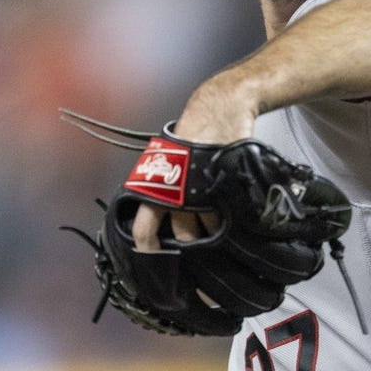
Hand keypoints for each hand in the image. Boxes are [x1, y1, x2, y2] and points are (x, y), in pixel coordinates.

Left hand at [131, 75, 254, 251]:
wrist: (218, 111)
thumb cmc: (191, 135)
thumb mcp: (167, 160)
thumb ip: (161, 188)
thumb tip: (157, 214)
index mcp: (156, 189)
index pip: (143, 230)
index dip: (148, 249)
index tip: (154, 259)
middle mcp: (178, 195)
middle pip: (183, 235)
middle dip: (189, 242)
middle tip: (194, 241)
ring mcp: (203, 193)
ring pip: (207, 227)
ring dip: (211, 227)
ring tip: (213, 217)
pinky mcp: (224, 189)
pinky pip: (226, 213)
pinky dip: (227, 215)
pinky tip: (226, 206)